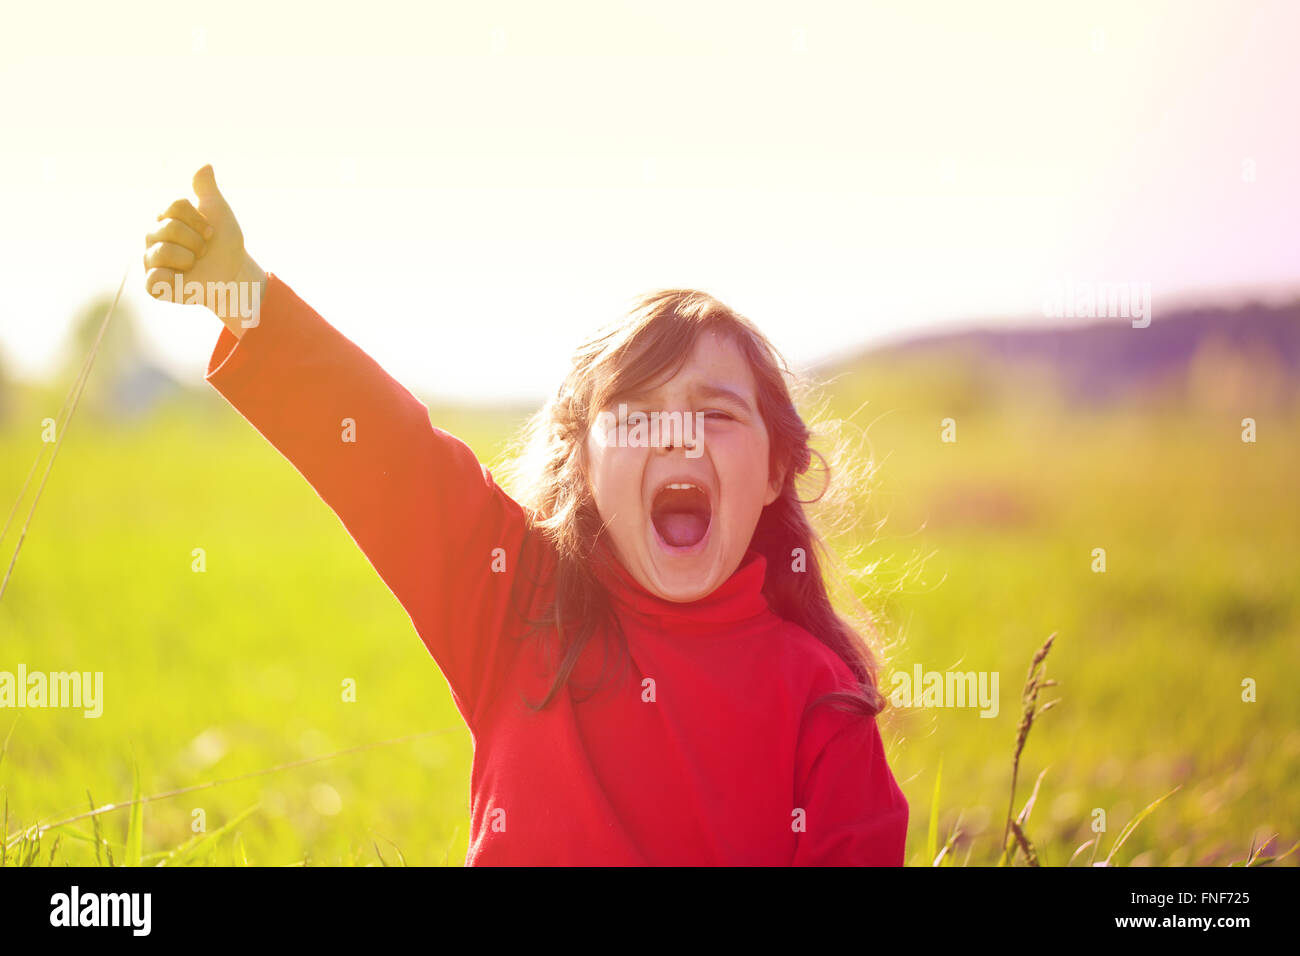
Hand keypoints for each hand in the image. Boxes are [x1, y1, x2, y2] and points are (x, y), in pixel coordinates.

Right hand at [145, 165, 265, 335]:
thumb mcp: (219, 213)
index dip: (199, 220)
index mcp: (165, 218)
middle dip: (197, 240)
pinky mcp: (154, 286)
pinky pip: (153, 279)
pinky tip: (180, 278)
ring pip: (164, 250)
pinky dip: (171, 278)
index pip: (175, 206)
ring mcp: (151, 261)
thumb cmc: (223, 244)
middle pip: (170, 226)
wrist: (233, 276)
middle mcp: (152, 237)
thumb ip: (207, 190)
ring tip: (193, 264)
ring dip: (189, 258)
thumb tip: (204, 165)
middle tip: (203, 251)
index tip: (210, 232)